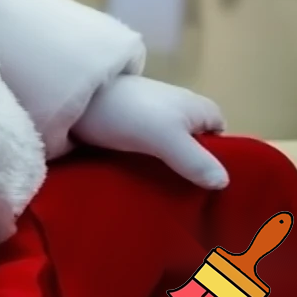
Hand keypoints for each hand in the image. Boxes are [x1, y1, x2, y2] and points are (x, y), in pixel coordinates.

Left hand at [72, 75, 228, 189]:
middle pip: (194, 141)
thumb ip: (194, 160)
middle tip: (191, 198)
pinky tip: (143, 186)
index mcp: (193, 106)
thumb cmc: (126, 112)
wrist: (73, 97)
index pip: (219, 130)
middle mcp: (174, 109)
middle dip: (193, 166)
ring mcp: (149, 117)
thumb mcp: (165, 138)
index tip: (213, 182)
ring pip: (169, 148)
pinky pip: (146, 150)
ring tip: (168, 199)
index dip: (220, 153)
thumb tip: (224, 182)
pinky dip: (146, 166)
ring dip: (168, 169)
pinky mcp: (126, 128)